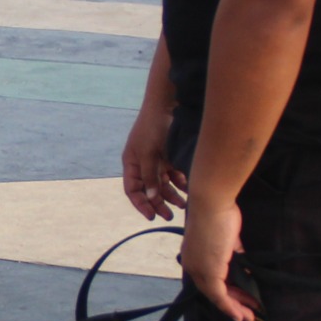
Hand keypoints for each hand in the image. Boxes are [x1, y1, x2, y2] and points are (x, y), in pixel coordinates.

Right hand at [120, 105, 184, 220]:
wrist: (168, 104)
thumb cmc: (152, 127)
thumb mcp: (149, 153)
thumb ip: (150, 176)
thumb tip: (152, 199)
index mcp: (132, 164)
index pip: (133, 190)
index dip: (141, 205)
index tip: (152, 216)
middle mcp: (143, 164)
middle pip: (150, 190)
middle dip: (159, 204)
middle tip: (169, 216)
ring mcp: (157, 161)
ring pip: (164, 184)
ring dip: (172, 195)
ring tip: (183, 205)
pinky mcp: (170, 156)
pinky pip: (175, 175)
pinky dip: (181, 183)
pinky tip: (189, 189)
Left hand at [182, 193, 253, 320]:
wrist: (212, 203)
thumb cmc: (220, 213)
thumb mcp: (228, 238)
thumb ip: (233, 254)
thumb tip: (243, 268)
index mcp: (194, 257)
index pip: (209, 280)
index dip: (225, 292)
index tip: (239, 300)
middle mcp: (193, 266)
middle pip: (213, 292)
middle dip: (233, 304)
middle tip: (247, 314)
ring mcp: (199, 270)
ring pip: (217, 296)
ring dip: (235, 307)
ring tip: (250, 316)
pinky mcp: (208, 272)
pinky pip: (219, 295)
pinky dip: (230, 306)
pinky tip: (240, 314)